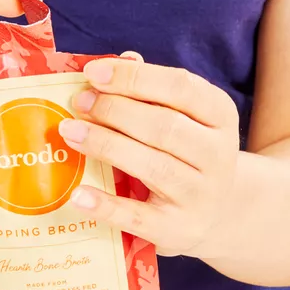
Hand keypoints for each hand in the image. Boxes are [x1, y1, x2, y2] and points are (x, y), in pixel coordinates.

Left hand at [57, 55, 241, 257]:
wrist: (220, 214)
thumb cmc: (189, 154)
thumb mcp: (186, 118)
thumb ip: (155, 90)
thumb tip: (122, 59)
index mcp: (221, 116)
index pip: (180, 87)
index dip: (134, 77)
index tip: (94, 72)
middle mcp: (218, 155)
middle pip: (164, 126)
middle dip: (115, 110)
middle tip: (79, 102)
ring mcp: (199, 195)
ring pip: (152, 166)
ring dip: (105, 144)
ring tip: (69, 131)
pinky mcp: (177, 229)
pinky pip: (137, 216)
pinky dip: (105, 205)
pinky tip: (78, 194)